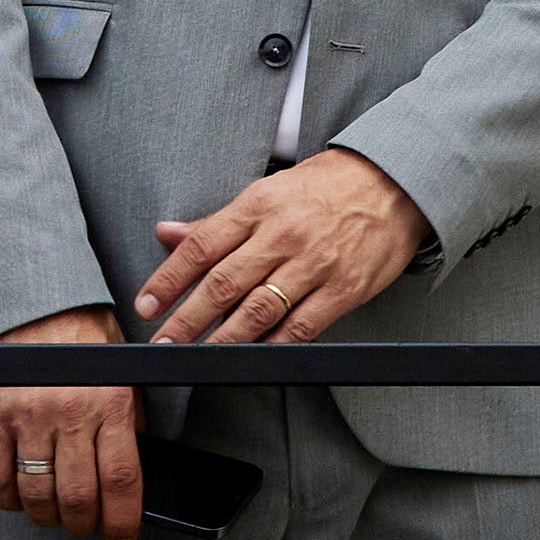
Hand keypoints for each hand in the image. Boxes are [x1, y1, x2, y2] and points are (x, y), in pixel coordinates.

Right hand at [0, 306, 141, 539]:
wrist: (33, 298)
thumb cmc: (83, 332)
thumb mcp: (123, 369)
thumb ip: (129, 416)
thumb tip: (133, 463)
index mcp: (111, 401)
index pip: (121, 479)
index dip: (123, 520)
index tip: (123, 537)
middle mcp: (71, 413)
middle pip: (79, 497)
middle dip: (85, 524)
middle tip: (87, 525)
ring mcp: (29, 417)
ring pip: (38, 495)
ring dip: (48, 517)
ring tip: (54, 514)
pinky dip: (8, 500)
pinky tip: (19, 498)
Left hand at [134, 149, 427, 345]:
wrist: (394, 182)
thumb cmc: (326, 186)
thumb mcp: (267, 190)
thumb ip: (217, 221)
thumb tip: (166, 234)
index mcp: (258, 205)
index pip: (201, 246)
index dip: (168, 280)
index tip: (145, 306)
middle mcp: (283, 234)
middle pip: (223, 284)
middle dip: (186, 319)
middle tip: (162, 343)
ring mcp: (315, 264)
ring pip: (258, 311)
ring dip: (222, 339)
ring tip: (198, 357)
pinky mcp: (344, 290)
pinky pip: (301, 327)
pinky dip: (273, 346)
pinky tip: (253, 357)